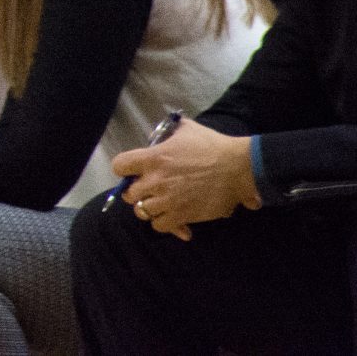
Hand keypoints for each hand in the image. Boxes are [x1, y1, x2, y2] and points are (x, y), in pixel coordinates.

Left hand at [110, 119, 259, 239]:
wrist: (237, 169)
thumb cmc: (212, 146)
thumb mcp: (187, 129)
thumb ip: (170, 131)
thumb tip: (164, 131)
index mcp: (152, 158)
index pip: (119, 166)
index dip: (124, 169)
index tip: (132, 170)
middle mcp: (155, 181)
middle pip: (128, 194)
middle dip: (137, 192)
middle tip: (148, 190)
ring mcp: (168, 200)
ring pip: (142, 212)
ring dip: (150, 209)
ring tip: (160, 205)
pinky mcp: (182, 215)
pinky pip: (161, 226)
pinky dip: (166, 224)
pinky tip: (175, 219)